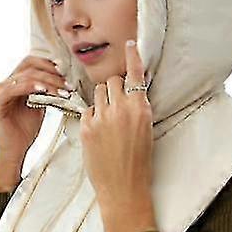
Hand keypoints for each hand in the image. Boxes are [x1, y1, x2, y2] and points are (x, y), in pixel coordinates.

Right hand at [0, 55, 73, 161]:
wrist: (17, 149)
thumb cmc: (26, 128)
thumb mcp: (40, 103)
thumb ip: (45, 88)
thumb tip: (62, 76)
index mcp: (13, 82)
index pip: (30, 62)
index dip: (48, 64)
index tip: (66, 72)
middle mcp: (3, 84)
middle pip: (29, 67)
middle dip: (52, 74)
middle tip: (67, 84)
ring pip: (25, 77)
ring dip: (47, 82)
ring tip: (61, 91)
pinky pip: (12, 89)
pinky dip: (29, 87)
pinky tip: (42, 90)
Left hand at [80, 40, 153, 222]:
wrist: (123, 188)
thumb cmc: (139, 162)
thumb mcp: (145, 130)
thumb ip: (137, 108)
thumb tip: (129, 92)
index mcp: (140, 109)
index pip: (135, 74)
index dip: (132, 56)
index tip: (128, 43)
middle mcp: (120, 109)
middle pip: (112, 81)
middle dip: (114, 87)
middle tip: (117, 103)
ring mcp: (101, 118)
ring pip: (98, 92)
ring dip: (102, 100)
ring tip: (108, 119)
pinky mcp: (86, 127)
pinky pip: (88, 109)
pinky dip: (93, 115)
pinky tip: (99, 132)